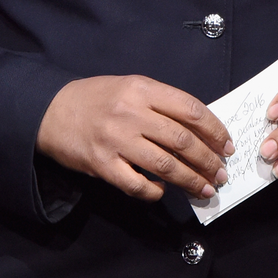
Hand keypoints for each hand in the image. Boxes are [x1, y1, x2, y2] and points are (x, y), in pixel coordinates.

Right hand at [37, 75, 235, 201]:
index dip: (215, 130)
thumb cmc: (95, 99)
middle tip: (220, 173)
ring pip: (165, 165)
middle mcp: (131, 113)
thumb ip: (161, 103)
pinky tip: (162, 190)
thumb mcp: (130, 86)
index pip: (191, 109)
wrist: (51, 111)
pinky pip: (137, 185)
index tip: (227, 145)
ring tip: (205, 189)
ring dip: (191, 180)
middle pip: (183, 141)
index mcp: (142, 89)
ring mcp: (116, 140)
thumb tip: (199, 130)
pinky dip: (155, 191)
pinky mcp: (102, 165)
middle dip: (208, 160)